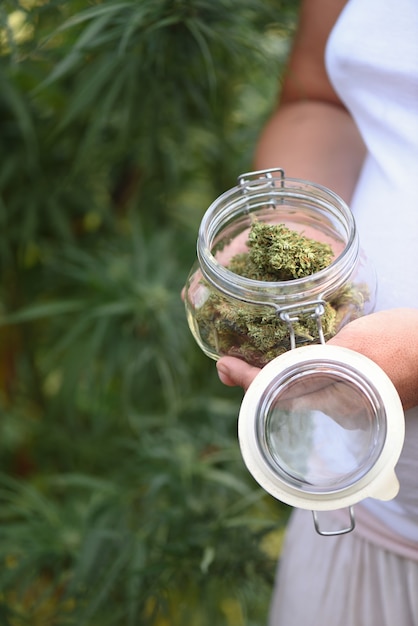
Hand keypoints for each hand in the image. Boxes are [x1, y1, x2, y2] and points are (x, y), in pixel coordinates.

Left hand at [216, 308, 417, 411]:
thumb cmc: (401, 342)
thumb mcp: (354, 344)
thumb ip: (318, 362)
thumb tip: (275, 378)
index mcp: (336, 397)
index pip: (279, 393)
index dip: (247, 380)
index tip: (224, 366)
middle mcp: (339, 410)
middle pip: (284, 400)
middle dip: (252, 383)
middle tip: (227, 366)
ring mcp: (349, 408)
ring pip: (300, 396)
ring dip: (272, 381)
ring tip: (245, 365)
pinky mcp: (357, 401)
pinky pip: (318, 392)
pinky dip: (297, 380)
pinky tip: (286, 366)